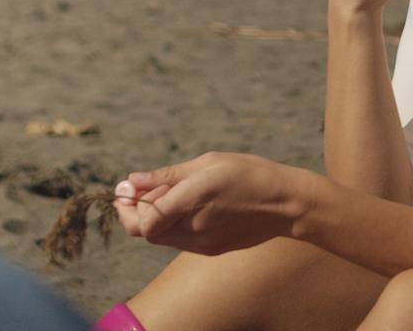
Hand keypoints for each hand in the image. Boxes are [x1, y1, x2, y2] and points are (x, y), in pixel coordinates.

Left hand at [113, 152, 315, 255]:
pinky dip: (172, 225)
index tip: (127, 188)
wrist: (285, 203)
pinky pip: (178, 240)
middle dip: (134, 212)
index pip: (144, 221)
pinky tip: (188, 206)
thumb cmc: (249, 174)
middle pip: (146, 232)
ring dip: (154, 218)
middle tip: (138, 191)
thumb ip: (167, 175)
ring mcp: (202, 243)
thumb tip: (132, 180)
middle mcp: (194, 228)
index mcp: (192, 201)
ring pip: (160, 238)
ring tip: (171, 194)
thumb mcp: (208, 163)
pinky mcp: (210, 249)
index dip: (128, 206)